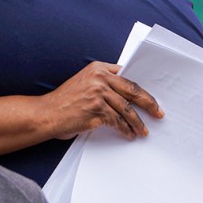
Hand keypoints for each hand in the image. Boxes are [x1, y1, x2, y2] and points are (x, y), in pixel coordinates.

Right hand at [41, 61, 161, 140]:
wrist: (44, 114)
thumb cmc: (65, 101)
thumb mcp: (84, 82)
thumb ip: (104, 83)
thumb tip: (128, 94)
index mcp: (99, 68)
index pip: (128, 77)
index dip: (142, 89)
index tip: (152, 97)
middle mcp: (100, 79)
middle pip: (133, 91)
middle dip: (149, 103)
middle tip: (158, 113)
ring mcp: (98, 94)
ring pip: (127, 109)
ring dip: (138, 122)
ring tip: (144, 130)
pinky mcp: (96, 111)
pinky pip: (117, 121)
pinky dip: (125, 129)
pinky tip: (129, 134)